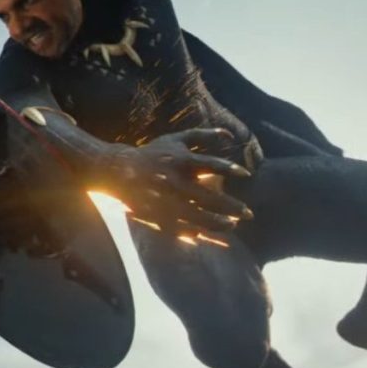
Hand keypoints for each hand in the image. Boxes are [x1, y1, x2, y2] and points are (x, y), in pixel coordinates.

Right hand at [97, 128, 252, 236]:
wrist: (118, 170)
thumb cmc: (152, 154)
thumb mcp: (174, 139)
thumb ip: (201, 135)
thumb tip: (229, 134)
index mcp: (179, 161)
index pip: (209, 163)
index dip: (229, 169)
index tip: (246, 175)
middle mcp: (174, 180)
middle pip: (207, 196)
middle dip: (230, 206)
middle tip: (248, 213)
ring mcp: (165, 199)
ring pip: (195, 215)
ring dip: (216, 222)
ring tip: (232, 226)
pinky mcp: (155, 212)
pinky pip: (176, 226)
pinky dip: (190, 230)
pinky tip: (203, 234)